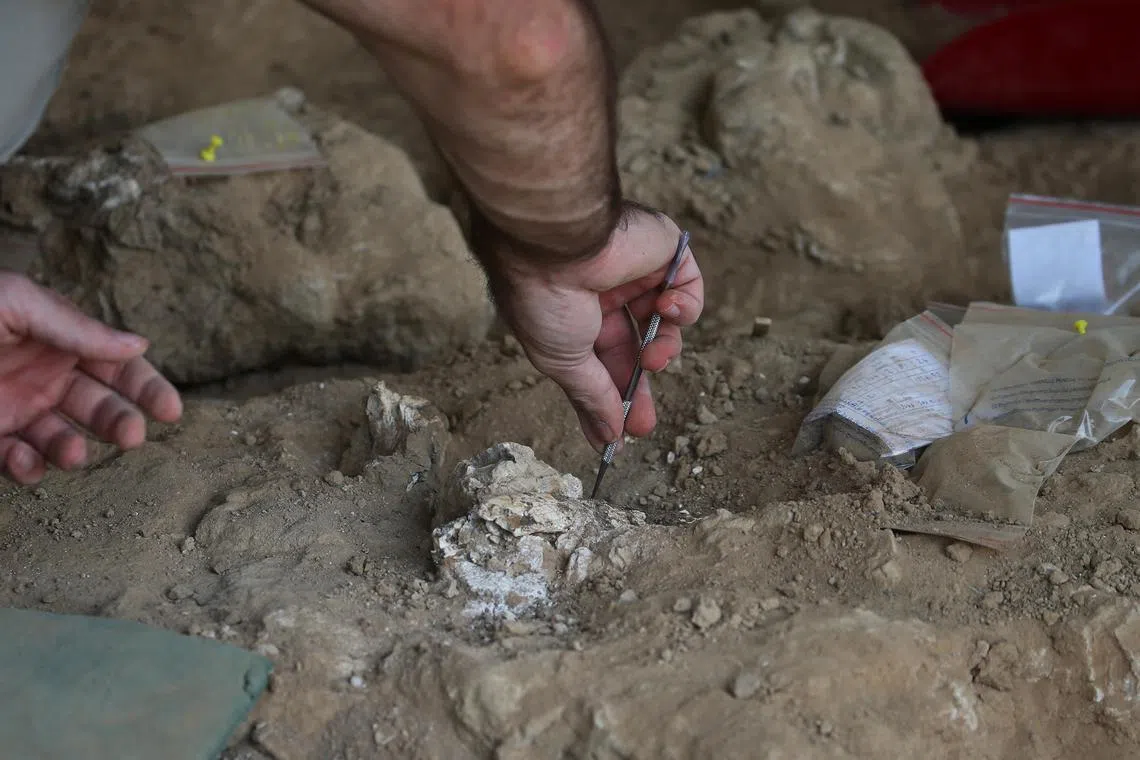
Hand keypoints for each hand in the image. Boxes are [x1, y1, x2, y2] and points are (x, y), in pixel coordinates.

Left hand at [0, 272, 182, 484]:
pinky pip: (16, 459)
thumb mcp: (15, 302)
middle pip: (99, 405)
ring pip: (61, 438)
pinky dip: (26, 466)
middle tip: (131, 436)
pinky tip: (26, 461)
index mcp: (59, 340)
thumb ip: (76, 326)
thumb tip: (138, 344)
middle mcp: (44, 376)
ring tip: (69, 453)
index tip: (170, 411)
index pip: (117, 365)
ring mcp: (15, 409)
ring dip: (72, 448)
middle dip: (120, 421)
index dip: (146, 386)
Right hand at [484, 206, 703, 450]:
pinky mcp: (663, 250)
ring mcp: (633, 271)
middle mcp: (601, 292)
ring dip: (663, 348)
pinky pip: (687, 285)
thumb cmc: (546, 301)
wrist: (559, 244)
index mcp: (570, 314)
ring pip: (663, 323)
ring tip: (652, 359)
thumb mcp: (565, 361)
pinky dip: (684, 305)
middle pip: (633, 347)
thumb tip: (609, 438)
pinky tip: (667, 305)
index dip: (608, 399)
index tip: (616, 438)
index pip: (598, 362)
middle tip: (644, 424)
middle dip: (640, 384)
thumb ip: (593, 397)